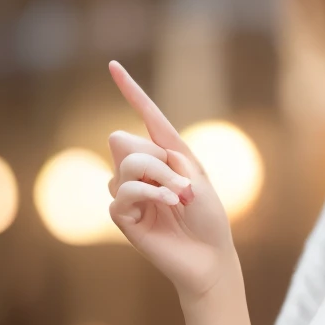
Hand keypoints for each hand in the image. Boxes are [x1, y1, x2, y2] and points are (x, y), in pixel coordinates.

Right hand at [106, 60, 238, 300]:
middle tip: (182, 186)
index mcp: (166, 155)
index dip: (131, 91)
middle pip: (128, 141)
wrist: (210, 258)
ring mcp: (131, 193)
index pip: (146, 116)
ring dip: (158, 179)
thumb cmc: (209, 218)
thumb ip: (163, 154)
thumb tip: (116, 138)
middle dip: (158, 160)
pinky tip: (164, 207)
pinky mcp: (123, 217)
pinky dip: (147, 194)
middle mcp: (143, 170)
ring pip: (127, 165)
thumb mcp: (196, 176)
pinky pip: (123, 192)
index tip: (114, 65)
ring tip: (177, 200)